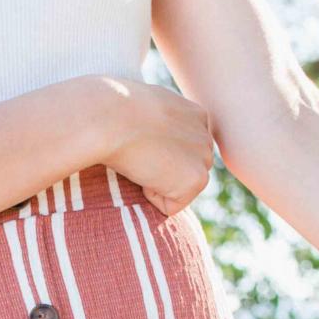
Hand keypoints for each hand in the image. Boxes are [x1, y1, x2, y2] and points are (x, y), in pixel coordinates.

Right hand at [94, 77, 214, 216]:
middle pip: (183, 175)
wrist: (112, 120)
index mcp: (196, 116)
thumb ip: (164, 128)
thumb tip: (159, 147)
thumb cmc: (116, 113)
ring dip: (155, 183)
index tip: (140, 140)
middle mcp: (206, 136)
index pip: (181, 154)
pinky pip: (171, 206)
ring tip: (143, 158)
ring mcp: (204, 158)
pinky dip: (152, 196)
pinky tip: (145, 170)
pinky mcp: (197, 179)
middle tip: (140, 151)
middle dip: (160, 172)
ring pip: (178, 191)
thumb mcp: (148, 111)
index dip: (156, 155)